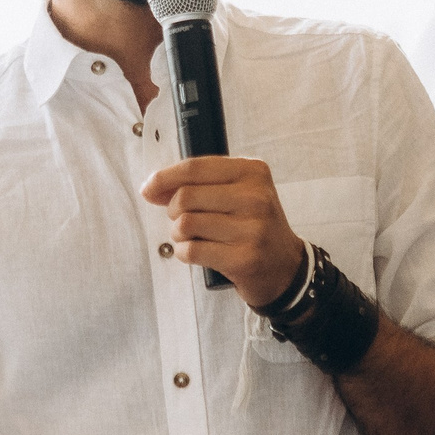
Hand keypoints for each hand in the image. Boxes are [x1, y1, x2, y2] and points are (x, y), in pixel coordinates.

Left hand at [140, 156, 307, 309]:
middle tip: (181, 220)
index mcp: (253, 172)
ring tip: (191, 237)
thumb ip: (199, 184)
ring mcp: (252, 229)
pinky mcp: (244, 258)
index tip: (149, 189)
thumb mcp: (238, 192)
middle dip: (173, 210)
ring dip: (178, 234)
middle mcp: (256, 197)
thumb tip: (152, 188)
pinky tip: (194, 252)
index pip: (195, 168)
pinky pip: (192, 251)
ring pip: (186, 224)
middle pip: (185, 196)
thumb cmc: (253, 225)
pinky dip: (184, 253)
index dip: (164, 178)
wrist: (286, 267)